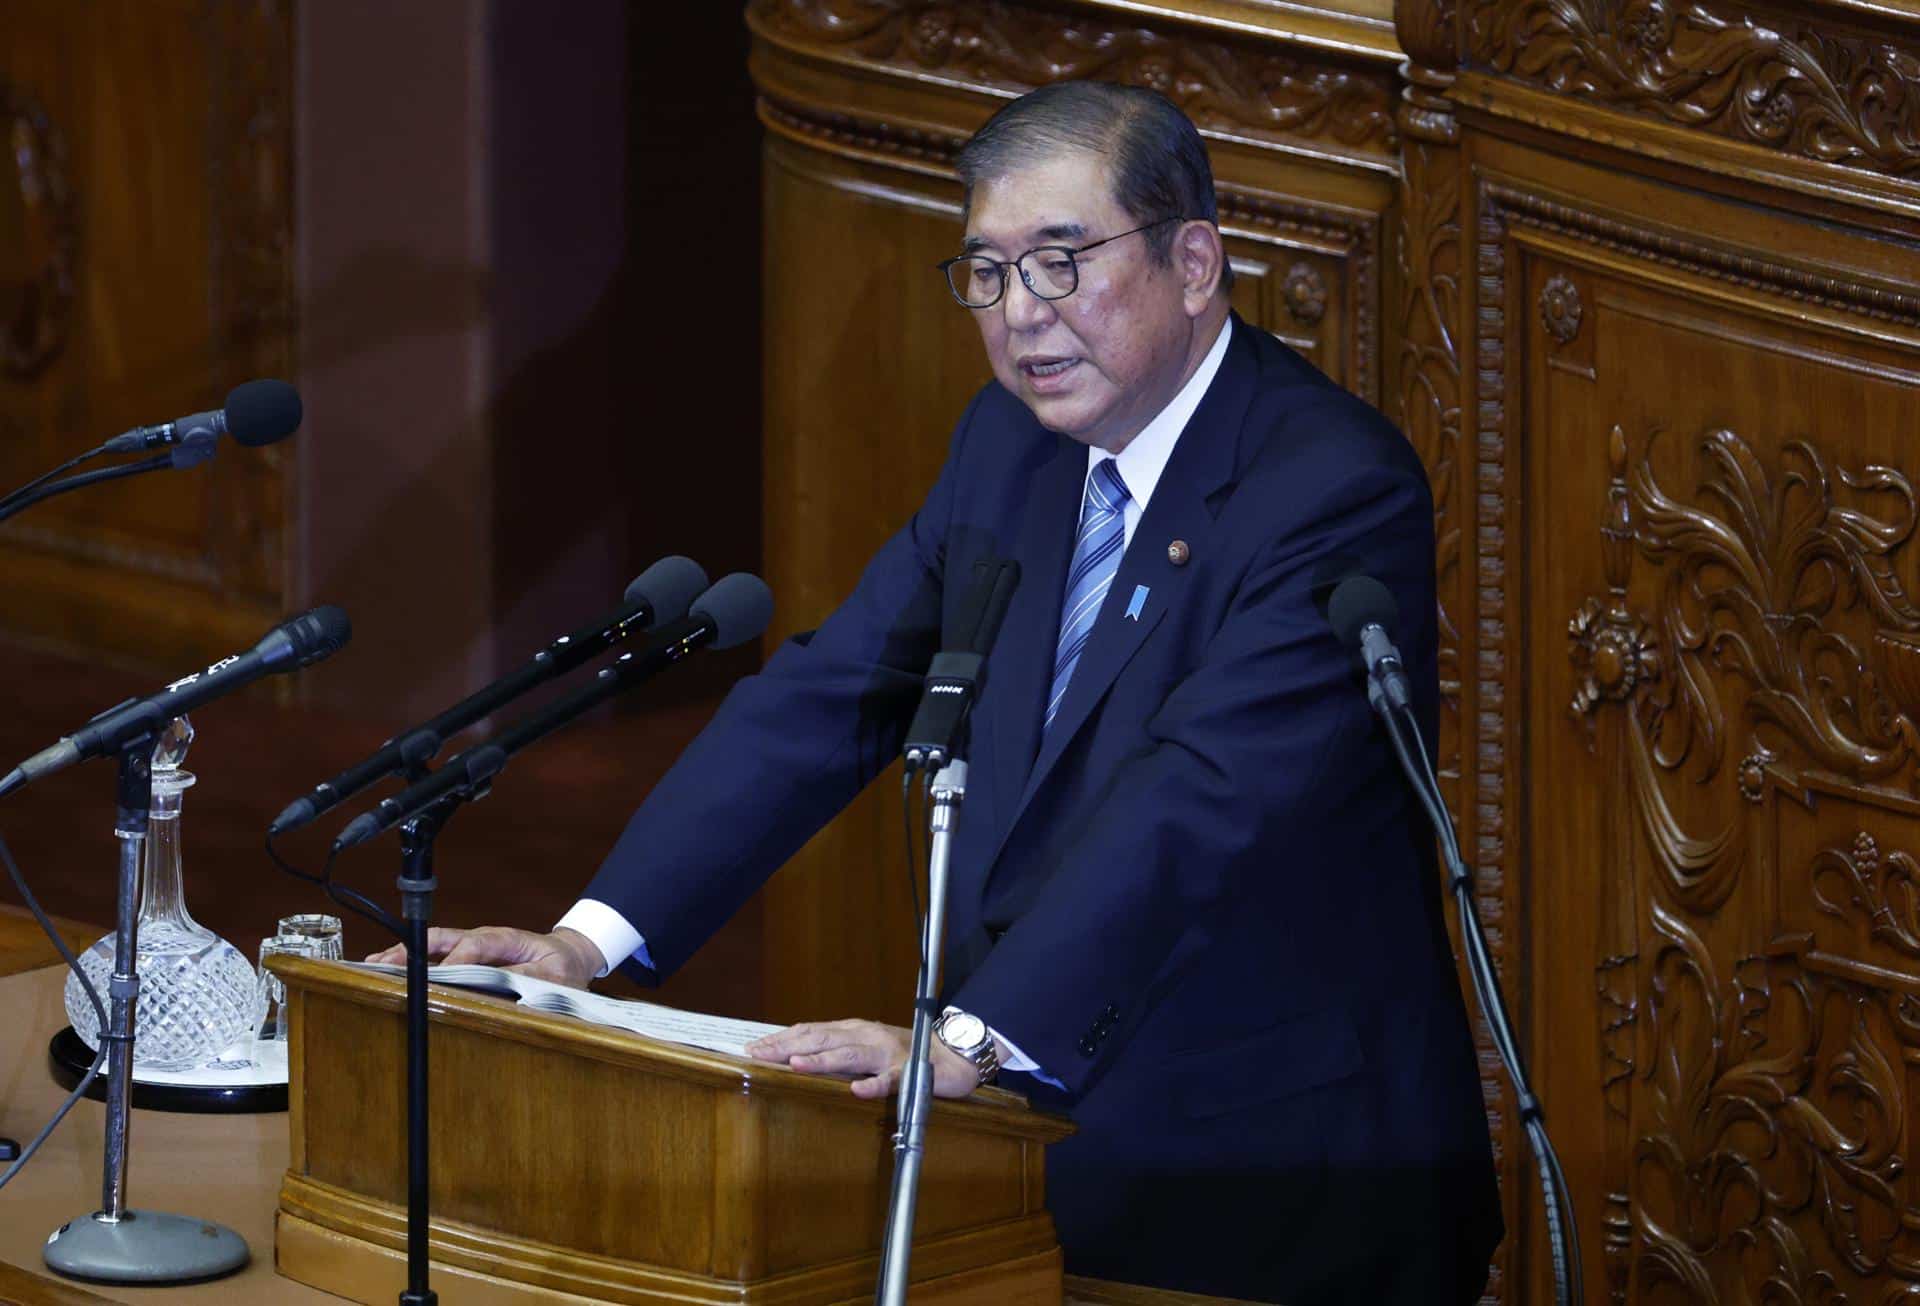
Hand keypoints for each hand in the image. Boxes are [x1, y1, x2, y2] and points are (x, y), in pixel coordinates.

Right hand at [364, 926, 604, 988]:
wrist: (567, 957)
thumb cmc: (561, 966)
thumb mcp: (554, 974)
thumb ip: (528, 978)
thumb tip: (501, 986)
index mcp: (506, 940)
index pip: (477, 945)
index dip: (456, 959)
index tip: (438, 976)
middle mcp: (483, 940)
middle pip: (444, 939)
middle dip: (415, 949)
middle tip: (385, 962)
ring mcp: (471, 947)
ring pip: (434, 946)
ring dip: (405, 954)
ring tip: (376, 964)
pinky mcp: (465, 957)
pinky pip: (436, 957)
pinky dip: (412, 962)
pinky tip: (389, 968)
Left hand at [745, 1019, 981, 1099]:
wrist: (954, 1054)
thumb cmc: (904, 1053)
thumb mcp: (865, 1046)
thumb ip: (837, 1048)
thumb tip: (795, 1055)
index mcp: (854, 1030)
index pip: (811, 1031)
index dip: (782, 1039)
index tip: (754, 1049)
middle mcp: (867, 1036)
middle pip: (823, 1038)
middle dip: (790, 1046)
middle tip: (761, 1055)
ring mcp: (888, 1053)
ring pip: (851, 1055)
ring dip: (823, 1059)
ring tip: (796, 1064)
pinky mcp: (911, 1071)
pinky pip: (891, 1079)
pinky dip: (875, 1084)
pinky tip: (858, 1090)